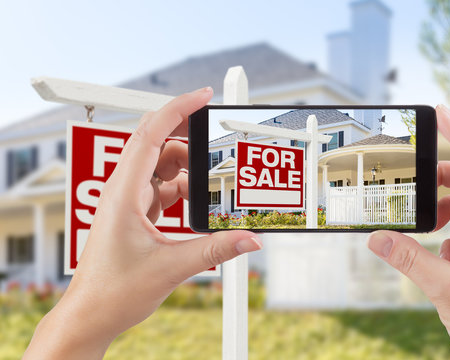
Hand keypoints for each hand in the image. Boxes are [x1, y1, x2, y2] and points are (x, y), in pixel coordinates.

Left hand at [24, 88, 262, 358]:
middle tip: (216, 138)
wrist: (92, 314)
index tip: (201, 97)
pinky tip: (196, 202)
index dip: (178, 109)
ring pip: (160, 166)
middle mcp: (123, 191)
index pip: (151, 134)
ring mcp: (128, 201)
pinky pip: (161, 187)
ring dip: (186, 168)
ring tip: (209, 181)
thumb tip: (249, 238)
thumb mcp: (171, 267)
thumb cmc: (113, 291)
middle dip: (187, 136)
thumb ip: (215, 249)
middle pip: (157, 143)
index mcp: (124, 193)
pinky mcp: (134, 213)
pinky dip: (181, 188)